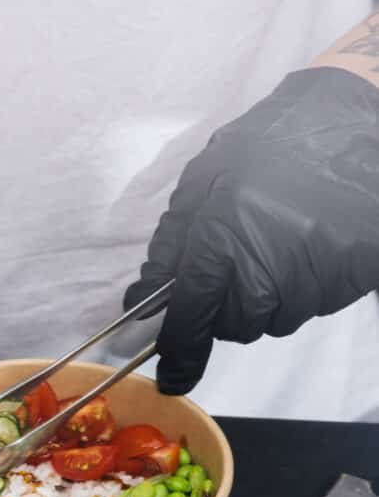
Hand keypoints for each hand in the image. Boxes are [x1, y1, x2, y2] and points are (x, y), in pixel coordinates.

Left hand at [126, 68, 378, 393]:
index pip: (191, 317)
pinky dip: (305, 286)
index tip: (172, 377)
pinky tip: (309, 243)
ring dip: (269, 296)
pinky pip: (312, 306)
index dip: (179, 352)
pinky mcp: (350, 279)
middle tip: (241, 258)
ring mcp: (313, 278)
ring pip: (274, 320)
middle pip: (234, 326)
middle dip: (228, 305)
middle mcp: (267, 268)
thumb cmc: (271, 144)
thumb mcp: (204, 180)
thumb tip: (143, 299)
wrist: (354, 119)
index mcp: (222, 239)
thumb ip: (170, 246)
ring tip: (280, 240)